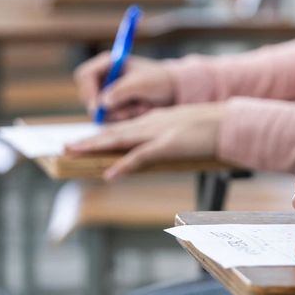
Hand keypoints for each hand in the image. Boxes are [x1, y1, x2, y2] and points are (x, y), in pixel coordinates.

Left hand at [66, 103, 224, 179]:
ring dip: (94, 147)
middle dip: (89, 140)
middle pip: (114, 132)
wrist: (229, 122)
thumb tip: (160, 147)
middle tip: (65, 147)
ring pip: (119, 139)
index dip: (102, 135)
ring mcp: (158, 133)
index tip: (86, 141)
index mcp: (156, 120)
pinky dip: (123, 166)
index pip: (123, 128)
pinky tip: (109, 174)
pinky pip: (140, 157)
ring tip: (72, 152)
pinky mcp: (168, 145)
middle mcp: (151, 124)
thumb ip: (170, 137)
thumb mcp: (186, 131)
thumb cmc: (213, 128)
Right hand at [74, 52, 175, 120]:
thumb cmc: (159, 80)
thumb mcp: (142, 83)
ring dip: (121, 113)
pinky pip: (110, 120)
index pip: (85, 76)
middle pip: (87, 97)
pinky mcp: (114, 108)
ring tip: (142, 106)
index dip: (88, 91)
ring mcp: (108, 94)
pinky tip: (141, 110)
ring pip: (99, 111)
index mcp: (108, 63)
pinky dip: (126, 118)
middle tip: (127, 111)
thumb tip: (102, 103)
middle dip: (106, 107)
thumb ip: (121, 91)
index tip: (97, 106)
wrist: (174, 91)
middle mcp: (104, 79)